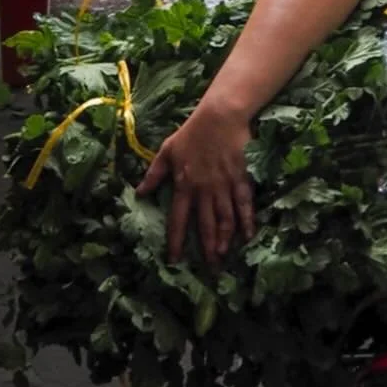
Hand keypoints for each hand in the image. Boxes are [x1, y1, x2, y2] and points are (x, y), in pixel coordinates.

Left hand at [136, 98, 254, 264]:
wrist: (220, 117)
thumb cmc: (191, 133)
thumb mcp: (166, 152)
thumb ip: (153, 174)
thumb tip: (139, 193)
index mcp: (183, 185)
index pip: (178, 220)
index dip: (176, 242)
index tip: (174, 260)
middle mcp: (204, 190)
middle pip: (204, 225)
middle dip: (205, 249)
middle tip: (209, 270)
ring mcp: (224, 186)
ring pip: (225, 219)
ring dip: (224, 240)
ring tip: (223, 257)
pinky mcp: (240, 179)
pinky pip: (244, 204)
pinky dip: (247, 221)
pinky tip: (248, 236)